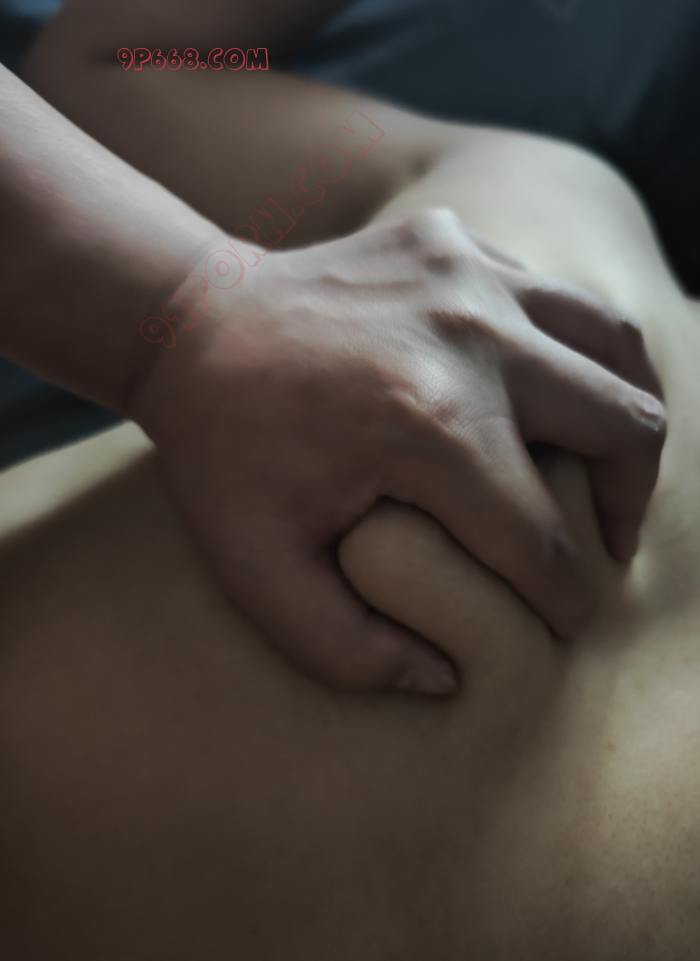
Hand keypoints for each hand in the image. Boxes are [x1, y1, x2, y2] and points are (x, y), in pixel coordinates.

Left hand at [130, 209, 665, 695]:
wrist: (188, 329)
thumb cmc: (221, 455)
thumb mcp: (257, 574)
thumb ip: (350, 653)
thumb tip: (449, 676)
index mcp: (425, 427)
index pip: (539, 540)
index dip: (564, 601)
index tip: (563, 623)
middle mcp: (468, 337)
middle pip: (622, 429)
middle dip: (625, 507)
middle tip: (604, 546)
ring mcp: (466, 273)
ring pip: (616, 345)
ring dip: (627, 418)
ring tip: (609, 468)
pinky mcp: (456, 240)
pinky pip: (556, 302)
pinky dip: (570, 355)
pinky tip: (543, 395)